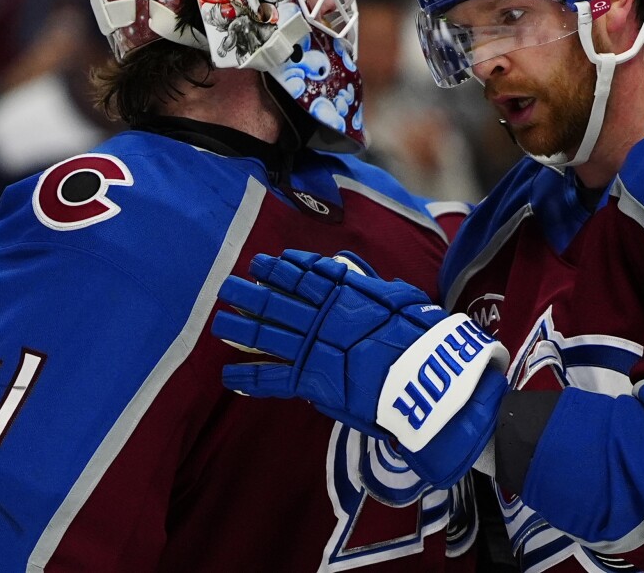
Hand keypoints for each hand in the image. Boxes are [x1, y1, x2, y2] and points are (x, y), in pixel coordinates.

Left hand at [214, 250, 507, 486]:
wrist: (423, 377)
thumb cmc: (419, 338)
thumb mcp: (399, 300)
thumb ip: (369, 285)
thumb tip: (348, 267)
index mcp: (343, 295)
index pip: (304, 276)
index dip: (280, 269)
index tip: (262, 263)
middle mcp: (321, 317)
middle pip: (275, 301)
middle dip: (250, 294)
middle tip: (227, 287)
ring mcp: (312, 347)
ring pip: (265, 334)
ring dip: (241, 328)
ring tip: (221, 323)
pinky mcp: (309, 379)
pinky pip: (270, 379)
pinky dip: (247, 379)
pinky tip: (228, 377)